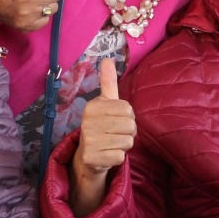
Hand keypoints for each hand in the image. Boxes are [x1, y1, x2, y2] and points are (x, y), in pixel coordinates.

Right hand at [68, 59, 135, 216]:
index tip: (115, 120)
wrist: (88, 157)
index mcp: (93, 106)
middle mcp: (88, 122)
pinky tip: (107, 155)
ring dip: (124, 145)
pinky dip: (118, 158)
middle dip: (128, 132)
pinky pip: (121, 156)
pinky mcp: (93, 158)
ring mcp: (89, 140)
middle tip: (115, 134)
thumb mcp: (105, 103)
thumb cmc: (102, 126)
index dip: (128, 117)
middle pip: (131, 126)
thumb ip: (108, 82)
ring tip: (111, 144)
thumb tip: (107, 59)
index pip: (128, 109)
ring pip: (128, 141)